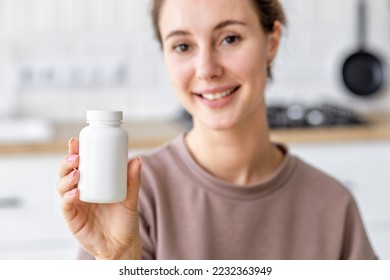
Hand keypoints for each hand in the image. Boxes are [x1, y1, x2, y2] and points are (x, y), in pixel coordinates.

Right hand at [57, 137, 141, 259]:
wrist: (122, 245)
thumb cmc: (124, 219)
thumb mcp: (130, 197)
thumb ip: (133, 180)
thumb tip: (137, 159)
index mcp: (91, 182)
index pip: (79, 164)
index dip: (75, 151)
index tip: (76, 140)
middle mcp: (80, 191)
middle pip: (66, 172)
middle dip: (67, 162)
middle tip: (76, 156)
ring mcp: (75, 204)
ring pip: (62, 187)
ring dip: (66, 177)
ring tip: (77, 172)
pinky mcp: (72, 218)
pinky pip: (66, 206)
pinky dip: (68, 198)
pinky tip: (75, 192)